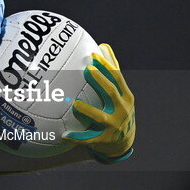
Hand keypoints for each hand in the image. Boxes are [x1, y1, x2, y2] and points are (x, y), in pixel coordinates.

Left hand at [63, 44, 135, 162]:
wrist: (123, 143)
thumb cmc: (118, 111)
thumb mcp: (120, 93)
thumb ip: (112, 72)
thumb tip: (103, 46)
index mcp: (126, 97)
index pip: (117, 78)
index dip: (106, 66)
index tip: (94, 54)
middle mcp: (122, 110)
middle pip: (111, 93)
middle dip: (100, 81)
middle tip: (86, 69)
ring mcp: (114, 126)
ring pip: (100, 117)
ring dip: (88, 110)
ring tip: (75, 104)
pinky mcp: (104, 140)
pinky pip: (88, 139)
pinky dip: (76, 137)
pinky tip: (64, 135)